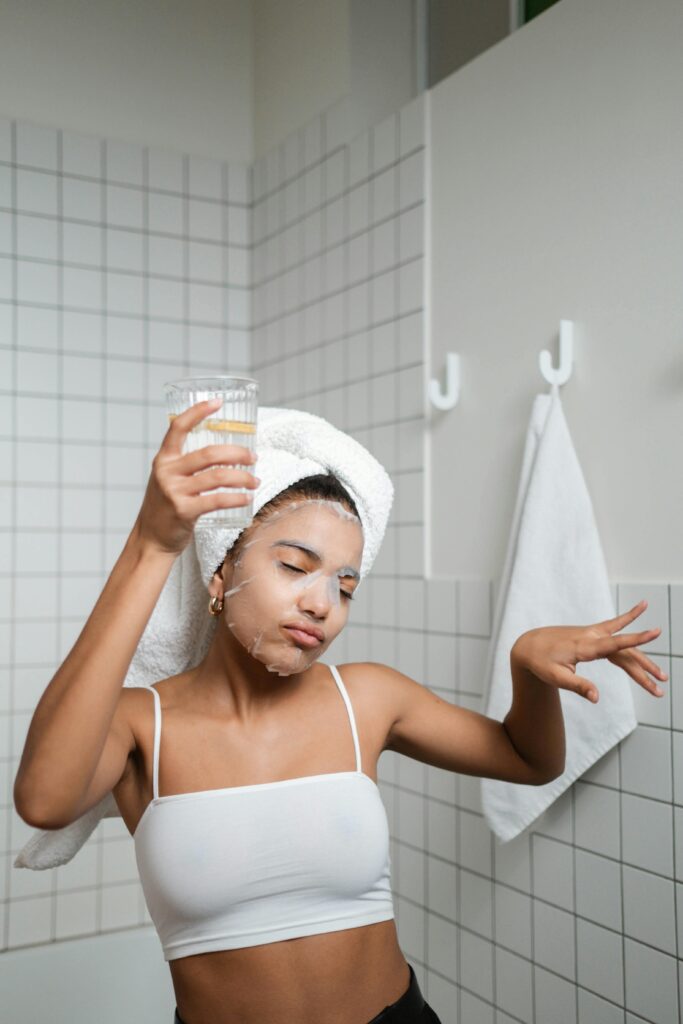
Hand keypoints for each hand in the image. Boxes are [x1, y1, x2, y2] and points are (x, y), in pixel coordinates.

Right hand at [134, 398, 258, 555]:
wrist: (151, 539)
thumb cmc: (165, 506)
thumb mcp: (167, 478)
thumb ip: (186, 465)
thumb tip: (225, 453)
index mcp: (164, 459)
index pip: (178, 427)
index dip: (197, 412)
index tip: (217, 402)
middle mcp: (167, 472)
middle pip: (209, 453)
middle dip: (238, 453)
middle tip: (253, 457)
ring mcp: (174, 491)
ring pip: (218, 477)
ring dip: (243, 477)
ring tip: (255, 481)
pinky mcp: (184, 511)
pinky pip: (217, 500)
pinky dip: (237, 498)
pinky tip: (247, 498)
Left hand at [511, 600, 668, 703]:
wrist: (529, 644)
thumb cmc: (541, 662)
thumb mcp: (555, 678)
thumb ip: (577, 686)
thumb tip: (596, 698)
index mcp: (584, 647)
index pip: (615, 643)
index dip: (636, 638)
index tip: (655, 631)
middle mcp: (592, 637)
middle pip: (626, 651)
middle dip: (645, 667)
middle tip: (662, 683)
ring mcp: (593, 634)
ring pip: (624, 646)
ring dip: (642, 661)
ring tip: (660, 677)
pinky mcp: (592, 635)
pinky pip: (615, 632)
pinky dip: (629, 628)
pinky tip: (642, 616)